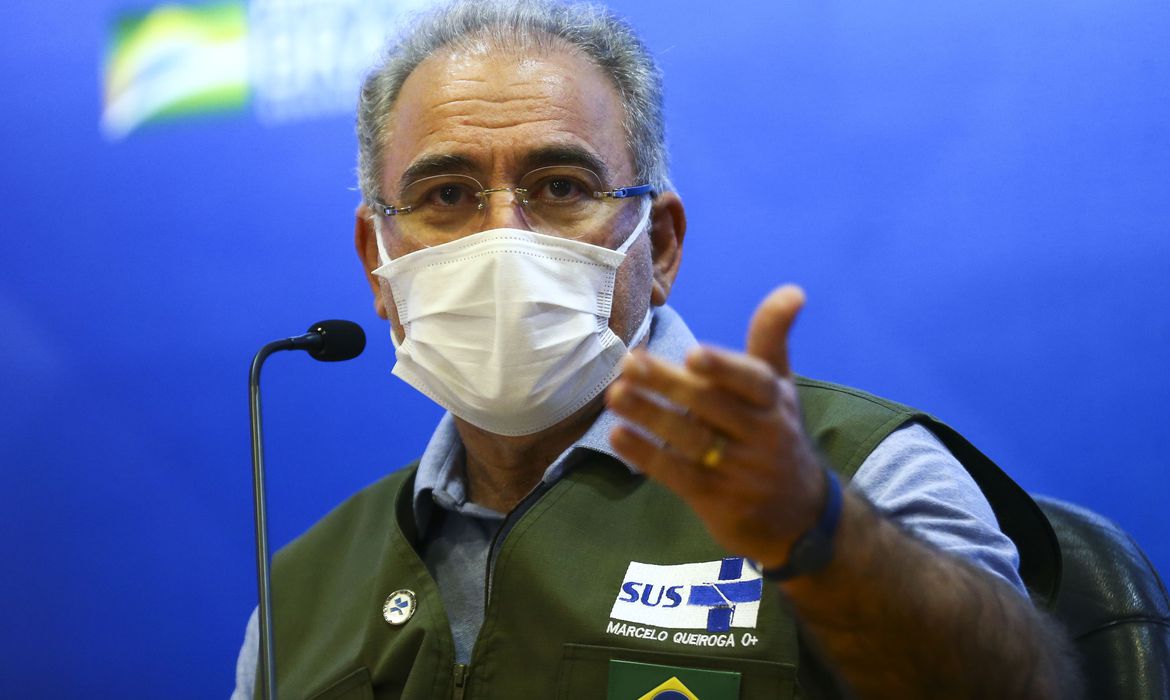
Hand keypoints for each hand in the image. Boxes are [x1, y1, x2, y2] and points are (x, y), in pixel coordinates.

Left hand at [606, 285, 825, 567]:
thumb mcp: (781, 389)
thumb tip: (793, 290)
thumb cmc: (777, 435)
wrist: (799, 517)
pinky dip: (647, 455)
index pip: (752, 381)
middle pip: (711, 407)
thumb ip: (773, 339)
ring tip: (614, 395)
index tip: (693, 353)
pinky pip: (678, 475)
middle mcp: (760, 434)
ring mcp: (738, 470)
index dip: (724, 368)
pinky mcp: (715, 499)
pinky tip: (619, 435)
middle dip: (669, 385)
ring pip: (690, 440)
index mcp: (773, 401)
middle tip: (629, 362)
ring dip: (650, 417)